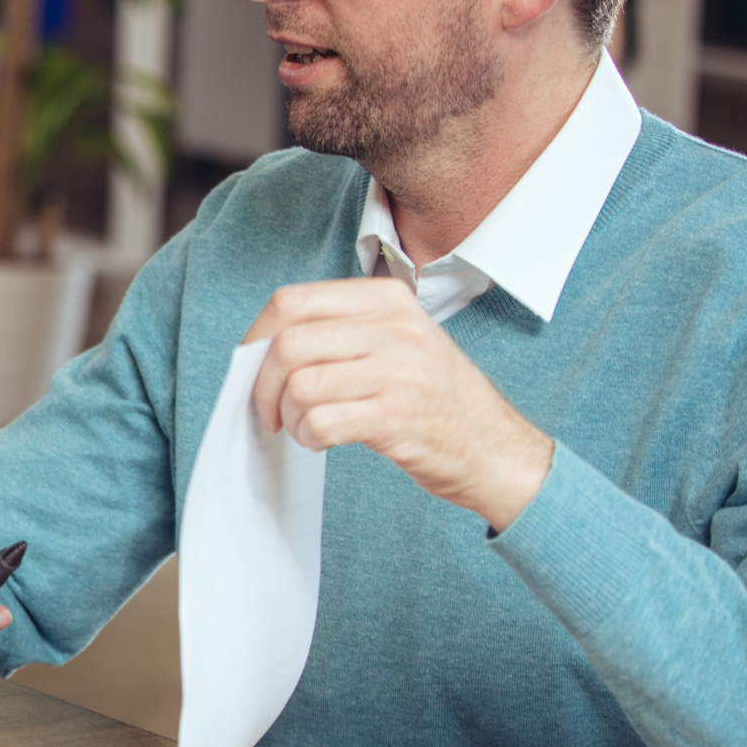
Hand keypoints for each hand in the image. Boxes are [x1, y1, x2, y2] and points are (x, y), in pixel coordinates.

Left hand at [245, 278, 552, 530]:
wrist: (495, 447)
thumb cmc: (433, 396)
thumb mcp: (398, 340)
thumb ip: (340, 331)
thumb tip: (262, 346)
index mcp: (385, 299)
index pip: (292, 301)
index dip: (257, 336)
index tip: (251, 365)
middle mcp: (394, 328)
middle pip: (288, 344)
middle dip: (261, 384)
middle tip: (268, 409)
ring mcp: (399, 372)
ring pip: (300, 385)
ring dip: (287, 415)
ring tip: (302, 426)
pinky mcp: (397, 417)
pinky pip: (321, 422)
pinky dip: (308, 437)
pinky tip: (322, 440)